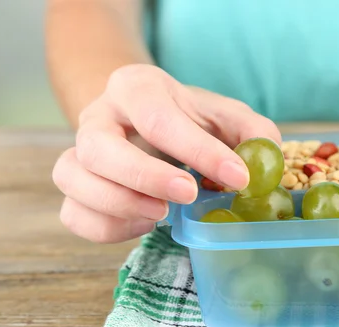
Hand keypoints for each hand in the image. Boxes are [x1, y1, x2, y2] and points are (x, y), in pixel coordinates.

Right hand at [52, 64, 280, 242]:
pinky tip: (145, 222)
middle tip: (189, 195)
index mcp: (136, 88)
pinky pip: (73, 214)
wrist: (148, 122)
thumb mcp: (227, 117)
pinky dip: (107, 227)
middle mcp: (98, 117)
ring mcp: (79, 152)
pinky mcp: (77, 188)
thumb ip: (253, 134)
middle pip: (97, 147)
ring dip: (120, 204)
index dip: (198, 150)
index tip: (238, 178)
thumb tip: (265, 165)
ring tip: (164, 213)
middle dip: (145, 177)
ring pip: (73, 178)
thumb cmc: (191, 120)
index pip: (157, 117)